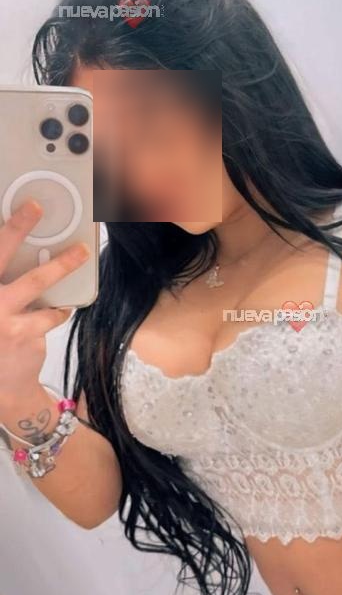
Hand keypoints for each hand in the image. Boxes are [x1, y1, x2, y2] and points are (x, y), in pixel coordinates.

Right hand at [0, 198, 89, 399]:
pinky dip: (58, 310)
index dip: (4, 228)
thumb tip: (23, 248)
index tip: (17, 207)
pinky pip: (51, 312)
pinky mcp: (22, 333)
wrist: (0, 387)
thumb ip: (3, 282)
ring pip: (36, 281)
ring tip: (81, 253)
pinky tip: (59, 311)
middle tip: (35, 207)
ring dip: (62, 264)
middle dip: (17, 227)